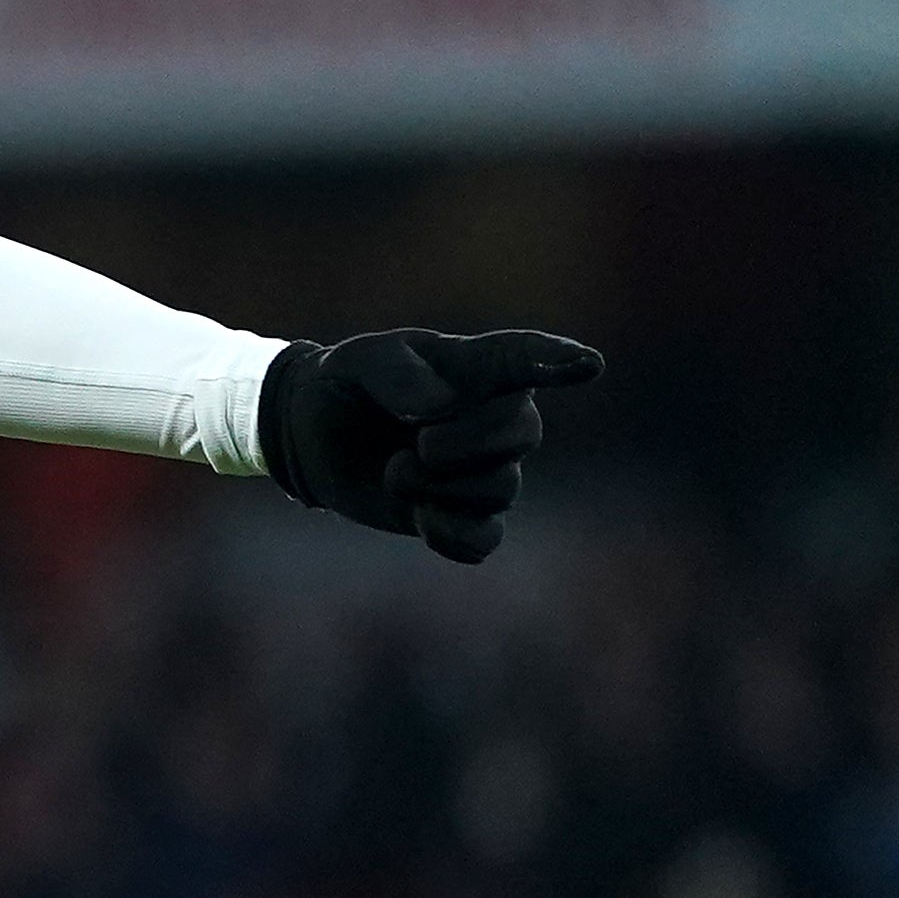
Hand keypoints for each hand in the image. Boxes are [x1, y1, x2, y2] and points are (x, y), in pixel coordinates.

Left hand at [258, 329, 601, 562]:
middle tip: (419, 444)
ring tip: (394, 471)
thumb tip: (440, 407)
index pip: (527, 358)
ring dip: (440, 487)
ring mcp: (482, 469)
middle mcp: (493, 417)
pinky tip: (421, 519)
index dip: (558, 361)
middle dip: (470, 444)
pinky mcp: (460, 513)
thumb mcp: (358, 363)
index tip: (588, 364)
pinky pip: (482, 539)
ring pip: (499, 489)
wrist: (310, 435)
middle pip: (524, 434)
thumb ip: (397, 374)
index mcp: (477, 367)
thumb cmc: (348, 384)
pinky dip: (452, 535)